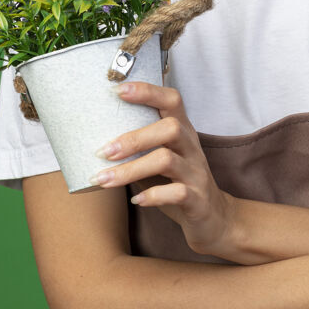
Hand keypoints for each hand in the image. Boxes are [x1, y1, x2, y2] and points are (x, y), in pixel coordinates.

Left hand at [91, 81, 235, 257]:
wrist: (213, 218)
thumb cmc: (177, 183)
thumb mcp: (159, 159)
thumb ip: (137, 149)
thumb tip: (95, 143)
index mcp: (182, 131)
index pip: (171, 100)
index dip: (147, 91)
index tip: (117, 90)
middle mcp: (191, 147)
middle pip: (170, 128)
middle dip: (133, 138)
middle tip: (102, 151)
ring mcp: (196, 172)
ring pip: (166, 160)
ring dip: (131, 169)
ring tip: (104, 180)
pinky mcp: (198, 199)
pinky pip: (178, 193)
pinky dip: (153, 196)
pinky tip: (137, 200)